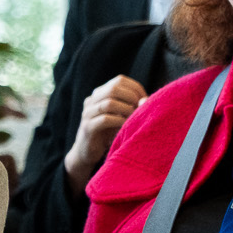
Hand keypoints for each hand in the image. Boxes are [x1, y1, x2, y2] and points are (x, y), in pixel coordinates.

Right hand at [63, 75, 147, 191]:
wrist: (86, 152)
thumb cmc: (107, 132)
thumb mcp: (119, 115)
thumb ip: (131, 105)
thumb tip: (146, 99)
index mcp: (99, 94)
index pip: (119, 80)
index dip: (135, 87)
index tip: (144, 100)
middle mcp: (91, 100)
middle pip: (113, 89)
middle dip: (131, 97)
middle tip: (140, 109)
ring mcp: (88, 113)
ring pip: (109, 103)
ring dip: (126, 110)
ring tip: (133, 117)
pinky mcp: (88, 128)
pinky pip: (105, 119)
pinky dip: (119, 121)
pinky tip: (125, 127)